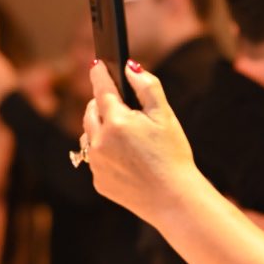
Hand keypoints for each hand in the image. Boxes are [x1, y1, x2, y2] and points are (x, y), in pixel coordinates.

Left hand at [84, 60, 195, 223]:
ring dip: (101, 129)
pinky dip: (106, 154)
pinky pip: (96, 158)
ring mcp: (96, 163)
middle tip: (121, 106)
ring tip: (125, 135)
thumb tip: (130, 67)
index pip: (101, 89)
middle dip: (102, 104)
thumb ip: (147, 86)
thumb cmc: (173, 154)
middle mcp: (99, 142)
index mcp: (117, 122)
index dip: (99, 74)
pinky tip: (128, 159)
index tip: (96, 64)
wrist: (173, 198)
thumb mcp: (165, 116)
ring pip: (89, 135)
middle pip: (90, 111)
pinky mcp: (98, 180)